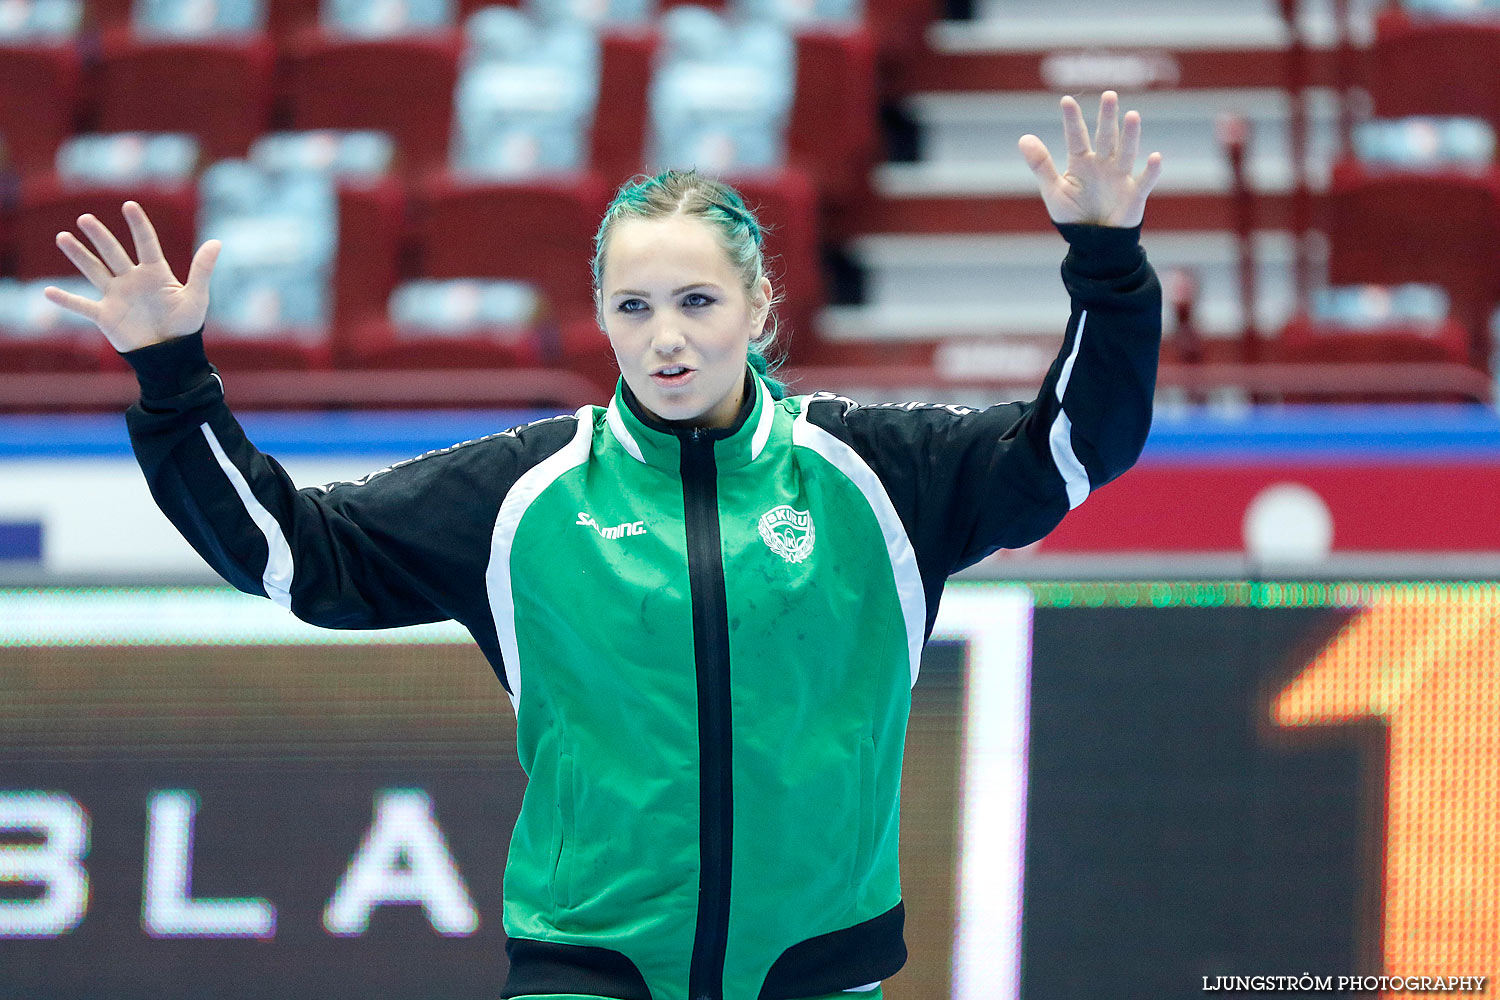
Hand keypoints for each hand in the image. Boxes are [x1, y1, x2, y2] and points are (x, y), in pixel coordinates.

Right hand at [43, 201, 221, 352]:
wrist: (171, 355)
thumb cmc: (186, 326)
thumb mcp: (196, 297)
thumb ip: (202, 270)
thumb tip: (217, 242)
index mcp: (156, 273)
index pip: (146, 243)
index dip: (138, 225)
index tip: (129, 205)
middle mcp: (133, 280)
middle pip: (113, 253)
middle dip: (100, 236)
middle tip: (86, 218)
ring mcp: (117, 296)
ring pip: (94, 270)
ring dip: (78, 255)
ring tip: (63, 237)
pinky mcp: (105, 315)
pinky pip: (82, 306)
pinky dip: (66, 301)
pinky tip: (47, 292)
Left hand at [1018, 90, 1164, 228]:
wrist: (1093, 243)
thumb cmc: (1072, 215)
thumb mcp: (1053, 190)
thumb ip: (1040, 165)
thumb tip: (1023, 138)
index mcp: (1081, 162)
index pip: (1076, 137)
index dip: (1072, 120)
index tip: (1066, 101)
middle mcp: (1103, 164)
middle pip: (1105, 137)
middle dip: (1107, 117)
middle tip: (1109, 95)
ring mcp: (1120, 177)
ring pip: (1126, 152)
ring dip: (1130, 135)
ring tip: (1132, 115)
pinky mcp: (1135, 195)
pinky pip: (1145, 181)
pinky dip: (1151, 171)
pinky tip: (1155, 157)